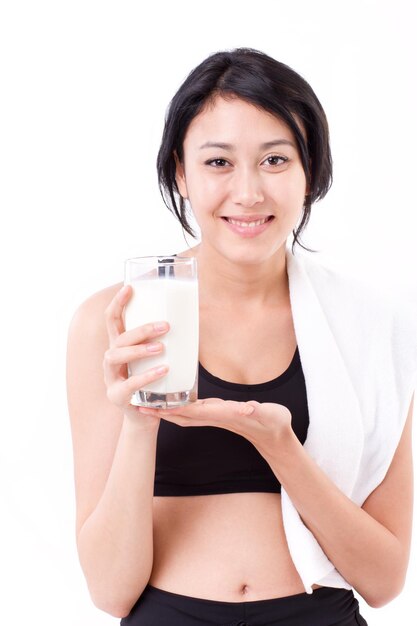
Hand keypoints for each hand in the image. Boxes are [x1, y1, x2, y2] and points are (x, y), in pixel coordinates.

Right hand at [103, 284, 169, 426]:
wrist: (144, 417)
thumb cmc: (153, 382)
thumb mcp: (156, 359)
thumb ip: (164, 341)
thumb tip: (191, 317)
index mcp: (119, 346)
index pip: (113, 320)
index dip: (118, 302)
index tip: (130, 287)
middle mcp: (111, 359)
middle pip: (118, 338)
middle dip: (141, 330)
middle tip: (165, 326)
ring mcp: (111, 378)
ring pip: (115, 357)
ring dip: (138, 349)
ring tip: (161, 347)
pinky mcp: (117, 396)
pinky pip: (128, 384)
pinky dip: (146, 376)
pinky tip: (162, 370)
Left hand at [137, 398, 292, 454]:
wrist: (276, 436)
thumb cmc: (273, 423)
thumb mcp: (270, 414)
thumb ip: (259, 410)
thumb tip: (248, 408)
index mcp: (225, 415)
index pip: (195, 412)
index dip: (175, 409)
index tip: (157, 407)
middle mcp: (215, 417)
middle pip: (182, 415)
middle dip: (162, 412)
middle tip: (139, 405)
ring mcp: (215, 416)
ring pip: (185, 414)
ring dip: (165, 410)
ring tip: (146, 402)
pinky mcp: (217, 413)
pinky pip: (192, 410)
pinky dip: (178, 406)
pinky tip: (169, 399)